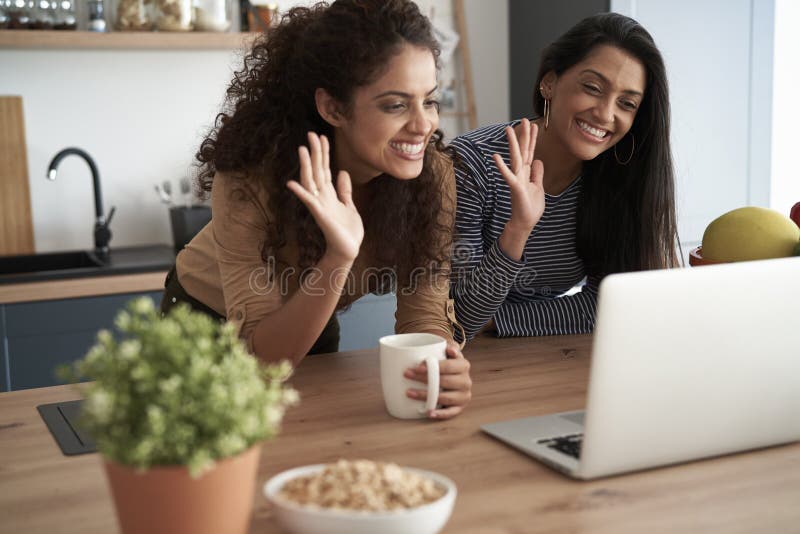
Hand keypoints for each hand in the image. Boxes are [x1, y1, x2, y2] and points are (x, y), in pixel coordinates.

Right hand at [287, 132, 364, 264]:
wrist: (348, 250)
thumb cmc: (348, 231)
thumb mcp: (349, 205)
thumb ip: (344, 190)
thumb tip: (342, 172)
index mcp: (329, 194)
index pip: (324, 169)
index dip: (324, 153)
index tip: (322, 137)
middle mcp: (322, 197)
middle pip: (317, 170)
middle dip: (315, 153)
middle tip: (311, 134)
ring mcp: (320, 205)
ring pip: (311, 181)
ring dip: (306, 166)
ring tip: (302, 149)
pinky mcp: (320, 216)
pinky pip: (308, 202)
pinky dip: (300, 193)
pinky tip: (291, 183)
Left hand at [404, 339, 471, 419]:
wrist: (453, 374)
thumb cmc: (447, 362)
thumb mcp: (449, 351)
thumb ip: (449, 346)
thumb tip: (449, 349)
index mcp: (464, 365)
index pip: (448, 366)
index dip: (433, 367)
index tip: (417, 367)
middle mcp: (466, 381)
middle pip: (445, 381)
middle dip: (424, 379)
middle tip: (407, 375)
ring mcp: (464, 396)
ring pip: (445, 398)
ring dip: (426, 396)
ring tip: (409, 393)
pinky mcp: (459, 407)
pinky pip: (451, 413)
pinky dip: (440, 414)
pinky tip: (428, 412)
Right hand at [493, 119, 544, 232]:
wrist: (525, 222)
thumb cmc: (530, 207)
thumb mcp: (538, 187)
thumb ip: (537, 174)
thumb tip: (539, 160)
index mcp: (527, 173)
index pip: (530, 152)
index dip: (532, 139)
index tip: (534, 125)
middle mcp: (520, 173)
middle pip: (523, 151)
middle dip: (524, 135)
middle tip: (523, 119)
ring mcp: (516, 179)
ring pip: (515, 158)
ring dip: (512, 144)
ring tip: (509, 130)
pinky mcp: (515, 187)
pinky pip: (508, 175)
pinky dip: (502, 166)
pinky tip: (495, 156)